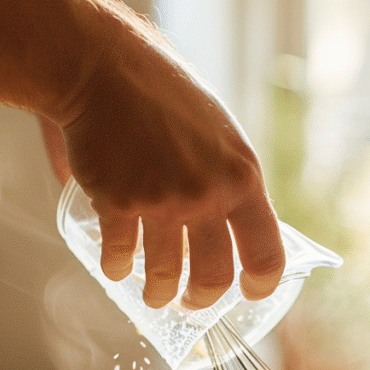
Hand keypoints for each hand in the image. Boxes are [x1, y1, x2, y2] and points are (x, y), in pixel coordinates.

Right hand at [47, 3, 284, 309]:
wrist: (101, 65)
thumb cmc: (162, 93)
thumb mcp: (218, 133)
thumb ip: (227, 178)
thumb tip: (229, 224)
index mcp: (243, 176)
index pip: (267, 251)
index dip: (261, 284)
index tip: (249, 292)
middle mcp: (209, 194)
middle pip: (215, 278)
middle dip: (202, 301)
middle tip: (191, 303)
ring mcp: (163, 202)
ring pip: (166, 278)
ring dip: (159, 296)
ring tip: (155, 296)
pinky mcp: (119, 204)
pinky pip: (120, 259)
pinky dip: (117, 269)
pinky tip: (116, 267)